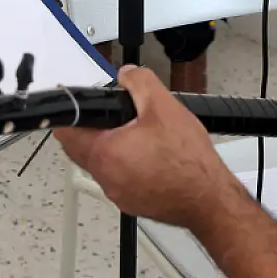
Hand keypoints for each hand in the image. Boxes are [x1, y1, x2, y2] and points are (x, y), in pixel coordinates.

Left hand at [55, 66, 238, 227]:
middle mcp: (105, 177)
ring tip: (137, 133)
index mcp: (105, 153)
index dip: (70, 112)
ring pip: (102, 164)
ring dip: (112, 146)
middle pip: (82, 148)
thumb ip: (139, 82)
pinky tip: (150, 155)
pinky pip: (120, 178)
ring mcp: (118, 194)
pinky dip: (127, 164)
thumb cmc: (189, 163)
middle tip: (113, 114)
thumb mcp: (164, 106)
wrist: (210, 201)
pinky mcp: (133, 203)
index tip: (79, 104)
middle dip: (93, 128)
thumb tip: (127, 74)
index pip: (66, 132)